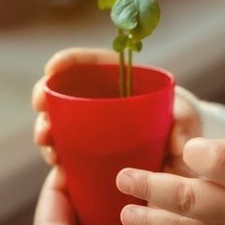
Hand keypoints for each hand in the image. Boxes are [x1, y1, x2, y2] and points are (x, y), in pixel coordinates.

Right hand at [31, 47, 202, 173]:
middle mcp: (102, 99)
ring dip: (46, 128)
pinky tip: (55, 163)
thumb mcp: (185, 118)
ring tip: (45, 141)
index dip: (68, 60)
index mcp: (122, 80)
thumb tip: (178, 143)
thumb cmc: (182, 124)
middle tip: (40, 108)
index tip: (51, 67)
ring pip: (60, 120)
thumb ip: (184, 124)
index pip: (91, 63)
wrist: (182, 154)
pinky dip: (57, 153)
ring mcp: (93, 125)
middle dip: (47, 95)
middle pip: (67, 90)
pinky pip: (66, 147)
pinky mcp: (89, 150)